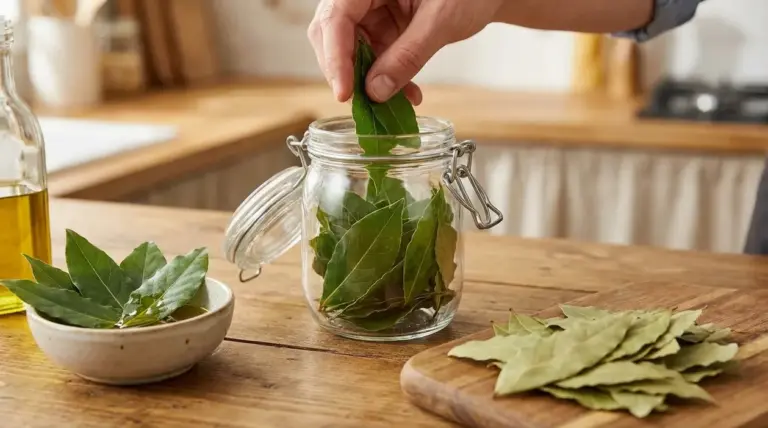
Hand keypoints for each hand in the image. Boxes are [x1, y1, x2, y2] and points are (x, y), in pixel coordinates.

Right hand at [307, 0, 502, 103]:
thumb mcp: (440, 21)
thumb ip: (407, 55)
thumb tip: (375, 92)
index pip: (336, 17)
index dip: (335, 57)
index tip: (345, 93)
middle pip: (332, 34)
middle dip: (346, 72)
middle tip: (362, 103)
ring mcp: (371, 11)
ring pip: (351, 51)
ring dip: (368, 82)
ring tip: (392, 104)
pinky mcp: (383, 28)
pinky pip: (373, 57)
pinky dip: (385, 79)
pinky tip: (405, 95)